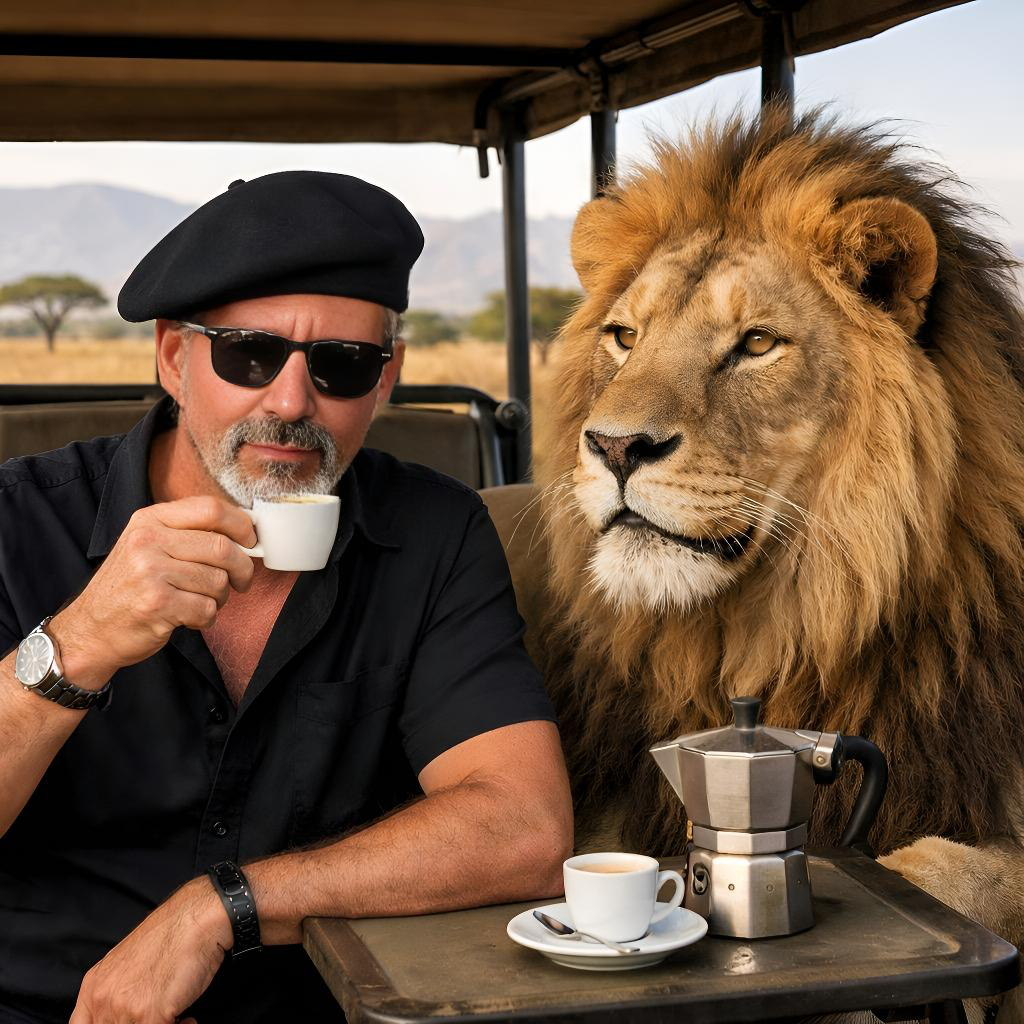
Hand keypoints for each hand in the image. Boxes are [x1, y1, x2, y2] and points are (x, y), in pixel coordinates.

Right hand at [51, 496, 256, 688]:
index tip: (251, 541)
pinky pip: (208, 608)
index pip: (211, 508)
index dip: (242, 525)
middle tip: (242, 581)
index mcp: (150, 519)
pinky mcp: (157, 604)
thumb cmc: (130, 587)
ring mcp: (150, 572)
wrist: (90, 629)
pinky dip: (206, 618)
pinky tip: (188, 617)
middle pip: (222, 547)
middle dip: (242, 568)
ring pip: (219, 581)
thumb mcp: (148, 545)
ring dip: (220, 597)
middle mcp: (148, 540)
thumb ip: (188, 532)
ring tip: (200, 601)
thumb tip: (246, 531)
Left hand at [70, 876, 232, 1023]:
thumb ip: (116, 994)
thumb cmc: (172, 936)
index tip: (127, 1021)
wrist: (196, 919)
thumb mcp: (129, 964)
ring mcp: (124, 1009)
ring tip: (175, 1016)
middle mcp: (103, 999)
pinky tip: (186, 1017)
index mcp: (94, 986)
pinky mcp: (149, 1015)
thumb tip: (120, 1018)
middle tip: (158, 1018)